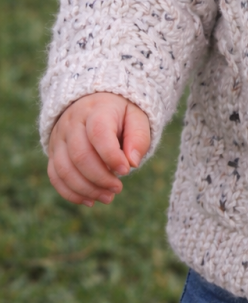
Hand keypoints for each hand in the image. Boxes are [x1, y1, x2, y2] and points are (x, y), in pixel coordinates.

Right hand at [47, 92, 150, 206]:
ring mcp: (59, 137)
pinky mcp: (53, 151)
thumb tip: (132, 163)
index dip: (111, 155)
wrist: (94, 102)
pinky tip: (89, 200)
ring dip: (86, 189)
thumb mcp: (137, 118)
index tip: (126, 171)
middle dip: (100, 177)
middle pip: (79, 155)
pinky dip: (70, 192)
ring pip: (64, 168)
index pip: (98, 133)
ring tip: (108, 197)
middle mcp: (72, 122)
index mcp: (97, 109)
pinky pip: (55, 175)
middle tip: (118, 189)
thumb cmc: (121, 114)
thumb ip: (139, 138)